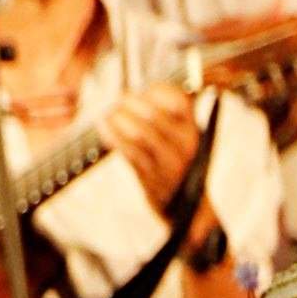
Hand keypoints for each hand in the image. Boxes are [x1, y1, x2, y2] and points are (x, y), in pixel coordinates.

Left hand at [104, 82, 210, 224]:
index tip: (143, 91)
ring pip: (140, 134)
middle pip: (155, 115)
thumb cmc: (174, 161)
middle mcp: (185, 145)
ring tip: (107, 114)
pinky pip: (130, 154)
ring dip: (119, 120)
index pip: (179, 101)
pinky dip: (114, 138)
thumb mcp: (178, 136)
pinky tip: (104, 128)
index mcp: (192, 129)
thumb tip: (131, 94)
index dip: (157, 92)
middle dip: (131, 104)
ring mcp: (169, 164)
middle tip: (117, 100)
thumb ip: (162, 114)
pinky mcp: (152, 179)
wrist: (185, 206)